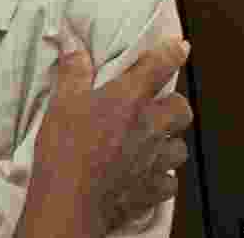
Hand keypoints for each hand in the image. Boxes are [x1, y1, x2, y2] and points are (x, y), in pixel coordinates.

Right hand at [25, 32, 192, 236]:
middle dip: (174, 103)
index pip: (158, 67)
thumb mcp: (61, 102)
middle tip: (158, 103)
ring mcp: (155, 159)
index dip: (171, 52)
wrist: (70, 201)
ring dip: (170, 140)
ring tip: (153, 139)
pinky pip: (168, 179)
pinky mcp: (152, 188)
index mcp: (128, 100)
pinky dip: (161, 174)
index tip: (179, 46)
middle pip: (182, 109)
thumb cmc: (64, 150)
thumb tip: (74, 42)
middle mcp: (150, 127)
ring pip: (180, 146)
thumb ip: (73, 70)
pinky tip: (147, 171)